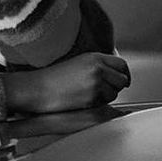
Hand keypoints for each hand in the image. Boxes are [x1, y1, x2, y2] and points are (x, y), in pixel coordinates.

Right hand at [3, 53, 130, 114]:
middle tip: (104, 89)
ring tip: (88, 93)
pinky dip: (98, 103)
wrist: (39, 88)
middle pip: (122, 79)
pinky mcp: (92, 98)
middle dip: (116, 85)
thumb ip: (97, 65)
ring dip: (106, 95)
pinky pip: (104, 102)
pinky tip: (83, 99)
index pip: (121, 64)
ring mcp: (96, 83)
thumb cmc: (53, 77)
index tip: (120, 78)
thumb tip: (115, 73)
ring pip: (115, 93)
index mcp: (94, 57)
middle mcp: (98, 69)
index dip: (123, 73)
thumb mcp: (77, 63)